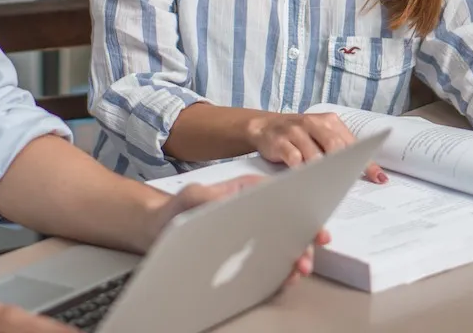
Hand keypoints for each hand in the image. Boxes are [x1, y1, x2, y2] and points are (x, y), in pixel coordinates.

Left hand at [145, 175, 329, 284]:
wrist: (158, 230)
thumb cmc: (177, 210)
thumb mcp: (193, 196)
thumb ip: (213, 197)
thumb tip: (237, 200)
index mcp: (248, 193)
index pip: (283, 197)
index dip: (303, 210)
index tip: (314, 226)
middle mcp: (255, 211)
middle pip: (288, 224)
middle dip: (302, 242)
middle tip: (303, 259)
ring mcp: (252, 234)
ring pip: (282, 245)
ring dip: (295, 258)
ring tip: (296, 270)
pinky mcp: (246, 254)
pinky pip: (268, 263)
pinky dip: (279, 272)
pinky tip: (283, 278)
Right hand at [247, 112, 387, 183]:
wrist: (265, 126)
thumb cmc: (300, 135)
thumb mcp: (321, 136)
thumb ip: (342, 149)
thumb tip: (370, 173)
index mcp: (329, 121)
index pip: (352, 143)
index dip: (365, 161)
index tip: (378, 178)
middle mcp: (313, 123)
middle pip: (334, 146)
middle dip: (343, 166)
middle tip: (349, 182)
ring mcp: (295, 130)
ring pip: (313, 154)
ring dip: (321, 171)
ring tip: (327, 184)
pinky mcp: (279, 141)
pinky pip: (293, 157)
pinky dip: (300, 169)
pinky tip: (304, 177)